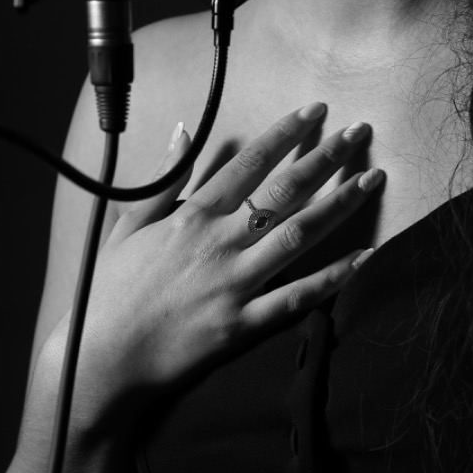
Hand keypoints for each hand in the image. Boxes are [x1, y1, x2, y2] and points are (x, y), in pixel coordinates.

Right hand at [41, 101, 383, 443]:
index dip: (285, 133)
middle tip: (360, 132)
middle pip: (284, 191)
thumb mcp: (128, 225)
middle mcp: (218, 244)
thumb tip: (180, 131)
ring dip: (340, 204)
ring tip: (373, 179)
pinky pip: (297, 298)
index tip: (315, 111)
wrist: (99, 361)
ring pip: (299, 235)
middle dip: (326, 157)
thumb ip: (163, 179)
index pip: (249, 164)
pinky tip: (363, 257)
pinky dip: (333, 278)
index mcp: (191, 217)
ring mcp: (233, 284)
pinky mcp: (242, 325)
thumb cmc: (108, 294)